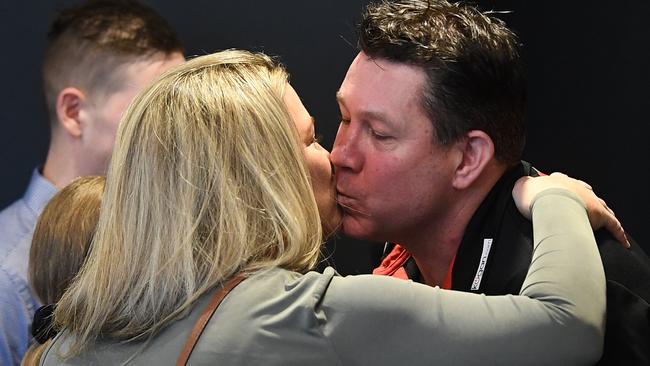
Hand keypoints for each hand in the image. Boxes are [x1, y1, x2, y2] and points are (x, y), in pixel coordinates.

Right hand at [513, 172, 628, 247]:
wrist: (549, 201)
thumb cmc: (535, 195)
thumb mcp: (521, 187)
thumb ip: (523, 185)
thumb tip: (522, 186)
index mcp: (559, 181)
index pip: (562, 180)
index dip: (560, 186)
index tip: (558, 190)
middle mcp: (577, 188)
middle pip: (584, 192)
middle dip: (583, 198)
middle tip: (580, 206)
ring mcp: (591, 201)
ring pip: (601, 205)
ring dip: (602, 212)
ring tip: (601, 221)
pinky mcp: (601, 216)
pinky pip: (613, 225)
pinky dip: (618, 232)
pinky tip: (621, 240)